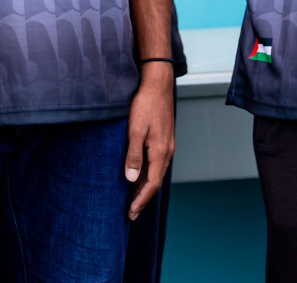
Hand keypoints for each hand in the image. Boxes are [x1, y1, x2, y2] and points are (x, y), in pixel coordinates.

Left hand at [124, 63, 174, 219]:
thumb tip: (130, 179)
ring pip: (155, 172)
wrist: (157, 83)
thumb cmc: (145, 105)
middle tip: (131, 213)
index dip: (141, 199)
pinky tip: (138, 175)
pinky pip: (155, 162)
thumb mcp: (135, 130)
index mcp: (160, 152)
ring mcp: (166, 145)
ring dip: (144, 186)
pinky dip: (146, 173)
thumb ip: (134, 155)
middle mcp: (166, 151)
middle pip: (155, 181)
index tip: (131, 213)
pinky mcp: (163, 138)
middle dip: (143, 197)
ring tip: (132, 199)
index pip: (151, 184)